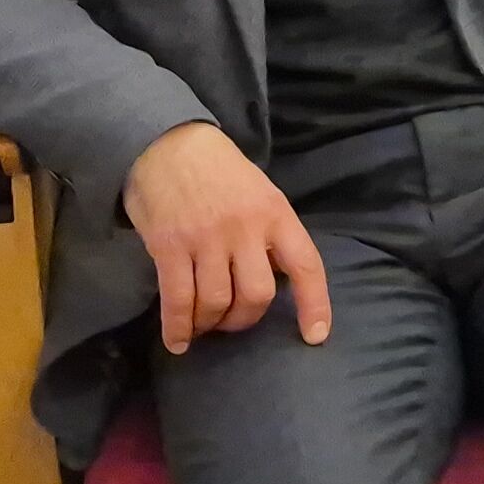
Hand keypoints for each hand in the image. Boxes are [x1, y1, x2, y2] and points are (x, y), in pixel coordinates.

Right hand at [121, 122, 331, 352]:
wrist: (168, 143)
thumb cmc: (219, 172)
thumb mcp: (259, 193)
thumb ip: (270, 233)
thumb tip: (275, 277)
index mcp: (275, 213)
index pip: (306, 264)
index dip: (314, 303)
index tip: (315, 335)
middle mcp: (245, 227)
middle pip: (257, 294)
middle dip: (244, 319)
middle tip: (232, 320)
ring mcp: (206, 237)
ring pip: (216, 301)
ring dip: (210, 323)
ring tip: (204, 324)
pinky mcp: (169, 246)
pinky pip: (178, 299)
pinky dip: (178, 327)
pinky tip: (177, 341)